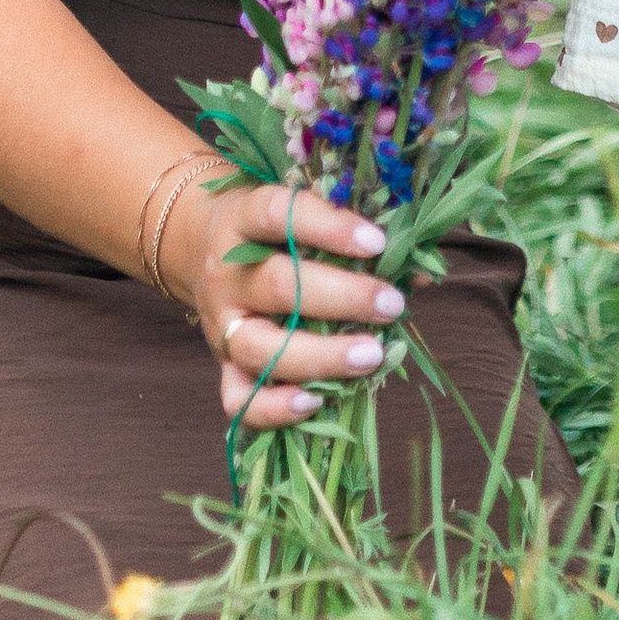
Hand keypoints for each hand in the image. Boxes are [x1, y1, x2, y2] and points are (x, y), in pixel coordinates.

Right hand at [164, 176, 408, 433]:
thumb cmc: (270, 229)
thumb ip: (353, 232)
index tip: (378, 241)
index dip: (330, 227)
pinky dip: (275, 407)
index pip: (279, 214)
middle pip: (279, 286)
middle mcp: (226, 273)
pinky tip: (317, 401)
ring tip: (374, 355)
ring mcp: (221, 325)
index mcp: (242, 218)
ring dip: (322, 356)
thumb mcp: (298, 212)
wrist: (199, 247)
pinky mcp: (222, 367)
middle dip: (343, 298)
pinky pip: (239, 400)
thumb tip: (419, 271)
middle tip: (391, 304)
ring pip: (262, 348)